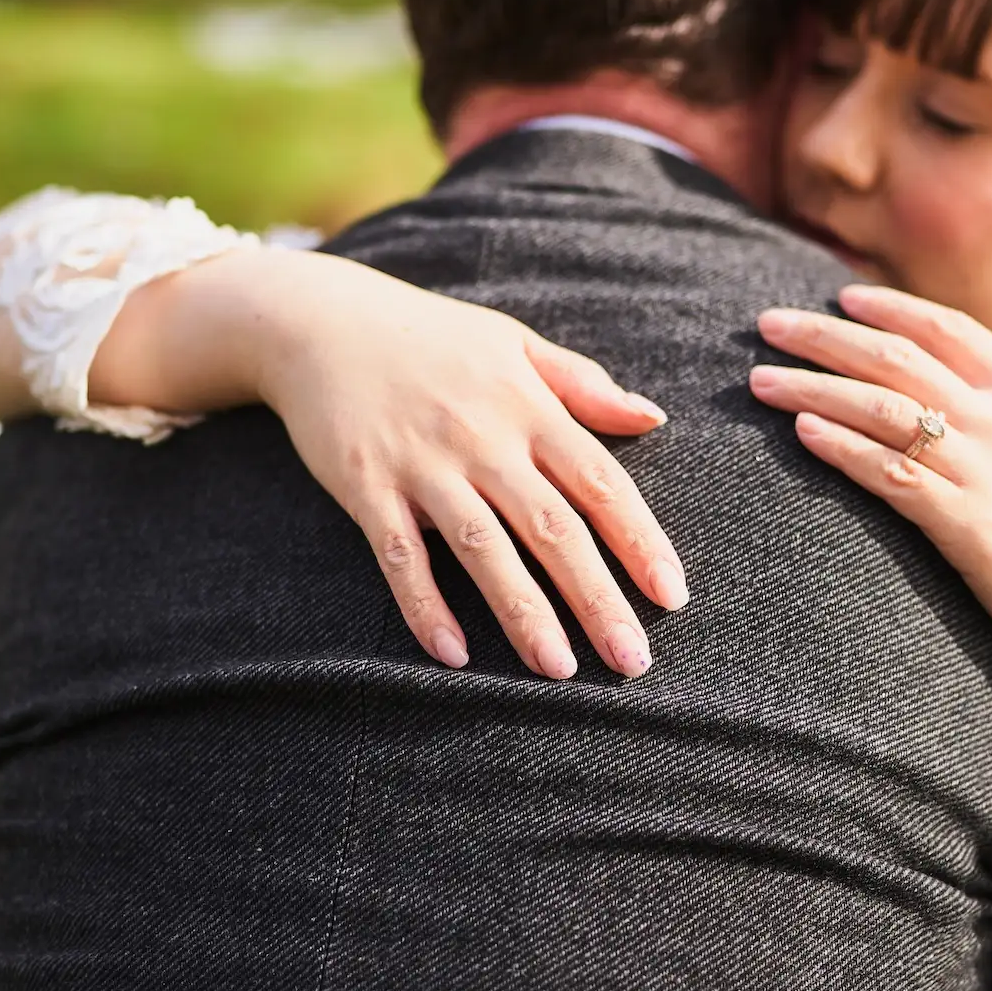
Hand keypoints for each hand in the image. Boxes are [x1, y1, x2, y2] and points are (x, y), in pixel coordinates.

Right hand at [105, 248, 688, 680]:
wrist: (319, 320)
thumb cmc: (429, 337)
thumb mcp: (513, 342)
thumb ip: (583, 384)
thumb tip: (652, 417)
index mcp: (528, 405)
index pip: (600, 482)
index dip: (640, 541)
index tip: (671, 597)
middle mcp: (483, 438)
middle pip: (553, 527)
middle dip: (597, 597)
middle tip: (632, 660)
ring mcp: (423, 464)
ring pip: (484, 549)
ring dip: (525, 613)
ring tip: (560, 670)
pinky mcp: (366, 486)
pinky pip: (401, 556)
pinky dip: (425, 604)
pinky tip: (453, 654)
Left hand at [749, 285, 991, 796]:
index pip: (947, 329)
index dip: (888, 309)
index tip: (839, 298)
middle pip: (895, 358)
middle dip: (823, 335)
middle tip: (768, 323)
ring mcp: (981, 470)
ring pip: (878, 410)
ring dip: (811, 389)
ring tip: (759, 379)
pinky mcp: (962, 525)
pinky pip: (886, 474)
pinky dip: (841, 447)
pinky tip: (802, 434)